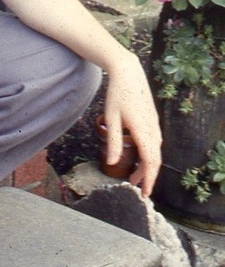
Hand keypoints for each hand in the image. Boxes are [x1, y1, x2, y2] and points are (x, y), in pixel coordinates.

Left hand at [102, 52, 162, 196]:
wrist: (128, 73)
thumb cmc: (117, 94)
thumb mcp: (111, 118)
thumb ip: (114, 141)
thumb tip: (113, 163)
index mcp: (143, 131)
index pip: (151, 162)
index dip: (149, 180)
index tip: (145, 193)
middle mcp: (153, 129)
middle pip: (155, 160)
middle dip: (147, 176)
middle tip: (137, 188)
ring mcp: (154, 124)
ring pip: (155, 151)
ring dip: (147, 165)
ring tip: (135, 175)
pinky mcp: (153, 120)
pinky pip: (154, 142)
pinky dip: (148, 154)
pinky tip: (139, 155)